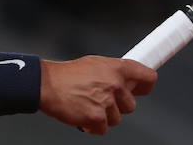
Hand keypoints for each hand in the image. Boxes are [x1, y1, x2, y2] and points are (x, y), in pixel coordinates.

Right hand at [40, 56, 156, 134]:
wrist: (45, 85)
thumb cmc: (66, 75)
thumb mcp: (93, 64)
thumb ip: (112, 72)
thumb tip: (127, 80)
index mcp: (116, 68)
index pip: (147, 77)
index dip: (145, 85)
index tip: (143, 88)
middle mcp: (114, 84)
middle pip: (131, 105)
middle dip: (117, 105)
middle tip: (99, 98)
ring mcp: (106, 102)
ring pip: (116, 118)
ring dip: (103, 115)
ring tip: (87, 103)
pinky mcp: (97, 117)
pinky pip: (103, 128)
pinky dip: (93, 125)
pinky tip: (82, 113)